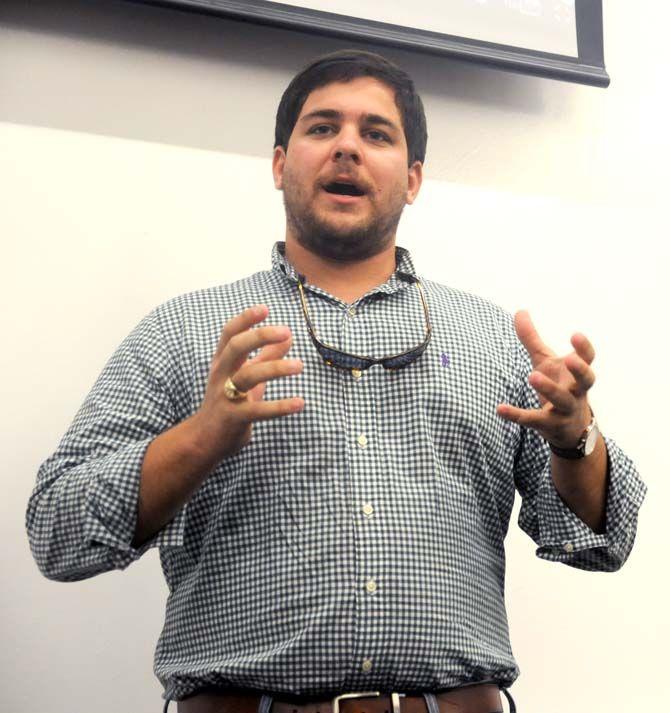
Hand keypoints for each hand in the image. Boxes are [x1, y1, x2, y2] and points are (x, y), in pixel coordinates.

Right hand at [192, 304, 303, 461]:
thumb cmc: (228, 402)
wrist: (204, 440)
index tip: (265, 309)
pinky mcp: (233, 418)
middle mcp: (221, 375)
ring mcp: (225, 396)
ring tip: (300, 366)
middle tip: (285, 331)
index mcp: (222, 362)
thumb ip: (266, 356)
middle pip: (236, 348)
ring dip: (276, 368)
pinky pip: (258, 410)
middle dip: (259, 336)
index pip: (229, 334)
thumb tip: (288, 336)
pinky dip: (280, 406)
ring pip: (248, 376)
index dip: (245, 319)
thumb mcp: (247, 376)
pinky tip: (299, 403)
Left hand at [496, 310, 594, 447]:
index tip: (575, 335)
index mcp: (577, 374)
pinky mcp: (549, 425)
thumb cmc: (558, 386)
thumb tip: (519, 311)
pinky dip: (516, 415)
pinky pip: (533, 420)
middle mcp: (577, 391)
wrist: (570, 430)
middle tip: (569, 359)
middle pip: (586, 380)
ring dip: (549, 389)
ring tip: (532, 376)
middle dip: (580, 370)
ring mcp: (566, 410)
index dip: (584, 348)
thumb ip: (532, 339)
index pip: (589, 359)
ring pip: (562, 400)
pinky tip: (499, 409)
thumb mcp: (545, 362)